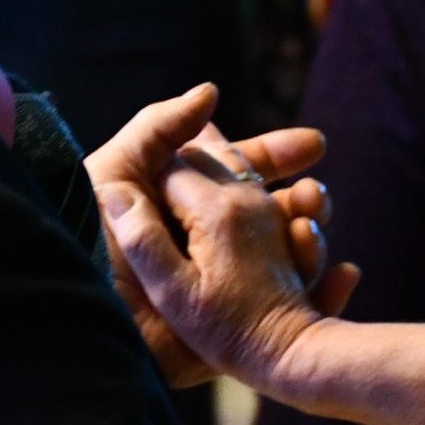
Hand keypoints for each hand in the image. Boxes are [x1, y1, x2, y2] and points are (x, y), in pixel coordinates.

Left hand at [85, 85, 357, 386]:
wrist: (85, 316)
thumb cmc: (87, 238)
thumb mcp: (117, 172)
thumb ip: (161, 127)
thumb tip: (211, 93)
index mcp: (186, 201)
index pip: (241, 171)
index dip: (275, 157)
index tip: (313, 146)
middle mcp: (209, 239)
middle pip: (275, 212)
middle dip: (307, 201)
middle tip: (322, 197)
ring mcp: (224, 284)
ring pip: (291, 258)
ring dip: (314, 242)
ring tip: (315, 232)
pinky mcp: (233, 331)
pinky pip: (290, 309)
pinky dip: (324, 294)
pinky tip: (340, 277)